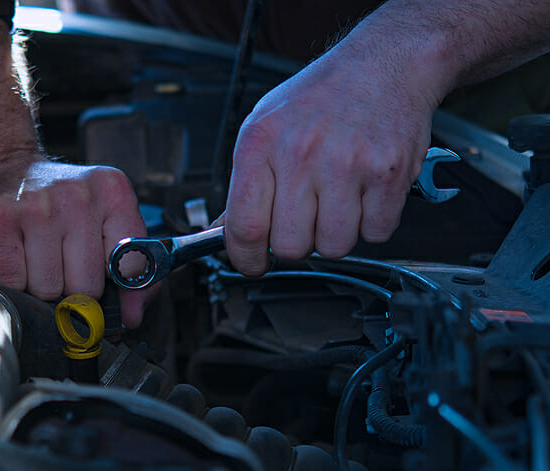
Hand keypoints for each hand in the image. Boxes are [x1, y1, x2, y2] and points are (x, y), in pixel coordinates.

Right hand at [0, 155, 154, 327]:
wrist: (1, 169)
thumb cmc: (56, 204)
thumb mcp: (105, 221)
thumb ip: (130, 265)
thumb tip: (133, 315)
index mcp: (112, 192)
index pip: (130, 267)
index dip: (120, 290)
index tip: (108, 289)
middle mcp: (76, 195)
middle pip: (86, 286)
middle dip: (72, 287)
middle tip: (61, 263)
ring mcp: (35, 205)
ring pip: (47, 289)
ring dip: (39, 284)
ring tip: (36, 257)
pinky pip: (13, 281)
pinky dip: (11, 280)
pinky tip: (15, 255)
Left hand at [224, 42, 437, 275]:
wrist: (385, 63)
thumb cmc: (322, 96)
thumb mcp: (265, 127)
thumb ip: (246, 182)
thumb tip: (225, 231)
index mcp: (262, 143)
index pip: (244, 227)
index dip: (246, 258)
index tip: (252, 264)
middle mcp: (302, 154)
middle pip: (290, 246)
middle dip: (297, 242)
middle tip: (305, 217)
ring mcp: (348, 165)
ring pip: (333, 246)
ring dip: (336, 234)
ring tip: (337, 199)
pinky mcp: (389, 174)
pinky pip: (376, 234)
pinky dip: (372, 223)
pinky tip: (365, 192)